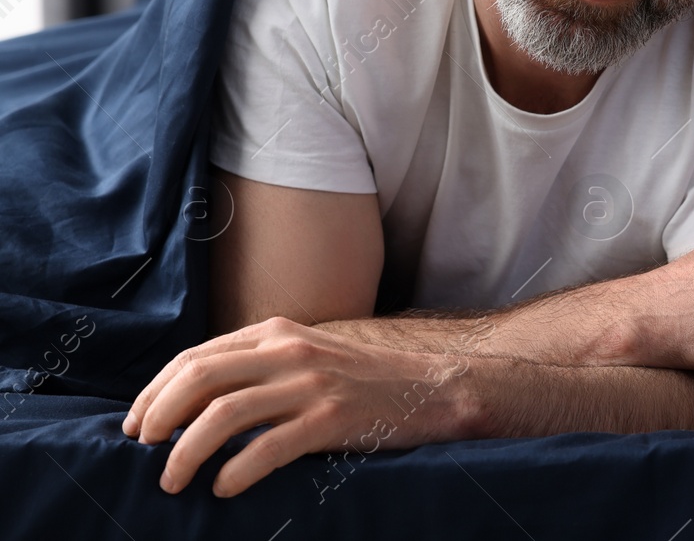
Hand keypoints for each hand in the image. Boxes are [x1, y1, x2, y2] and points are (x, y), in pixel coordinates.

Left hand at [122, 316, 473, 496]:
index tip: (137, 425)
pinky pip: (268, 448)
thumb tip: (194, 399)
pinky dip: (235, 471)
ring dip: (186, 452)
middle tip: (146, 450)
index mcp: (277, 332)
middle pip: (199, 377)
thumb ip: (259, 365)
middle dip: (159, 416)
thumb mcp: (307, 354)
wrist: (431, 388)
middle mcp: (289, 350)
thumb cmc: (363, 380)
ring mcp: (311, 384)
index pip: (195, 356)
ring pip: (223, 414)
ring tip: (173, 481)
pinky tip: (224, 487)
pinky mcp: (331, 419)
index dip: (155, 392)